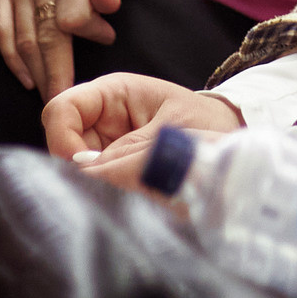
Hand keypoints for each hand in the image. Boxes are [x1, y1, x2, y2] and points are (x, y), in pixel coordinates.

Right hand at [0, 0, 139, 98]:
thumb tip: (105, 4)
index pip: (72, 12)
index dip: (90, 33)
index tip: (107, 38)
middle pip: (43, 32)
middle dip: (55, 73)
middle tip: (68, 102)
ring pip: (20, 36)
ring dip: (35, 71)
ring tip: (52, 96)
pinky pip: (0, 27)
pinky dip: (12, 56)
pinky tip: (27, 77)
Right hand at [44, 72, 242, 189]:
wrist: (236, 147)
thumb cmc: (210, 126)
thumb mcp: (173, 137)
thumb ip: (131, 156)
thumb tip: (86, 176)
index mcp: (114, 93)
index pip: (61, 110)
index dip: (62, 139)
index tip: (83, 170)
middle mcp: (102, 119)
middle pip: (60, 143)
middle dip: (77, 171)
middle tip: (107, 191)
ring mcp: (105, 147)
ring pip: (74, 171)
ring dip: (93, 188)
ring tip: (128, 197)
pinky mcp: (113, 173)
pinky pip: (94, 186)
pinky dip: (105, 198)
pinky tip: (128, 203)